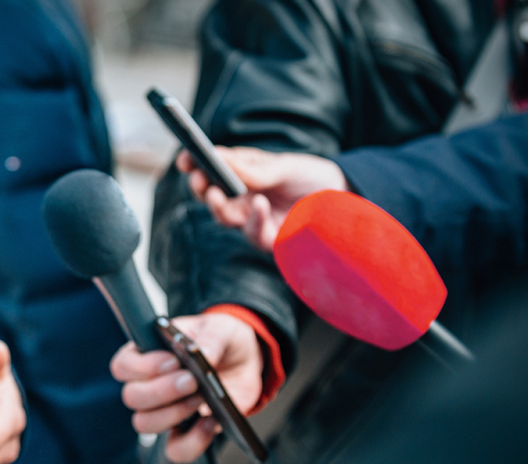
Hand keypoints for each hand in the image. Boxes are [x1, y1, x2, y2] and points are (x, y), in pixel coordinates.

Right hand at [110, 312, 263, 463]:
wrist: (245, 363)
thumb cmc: (222, 340)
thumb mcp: (221, 328)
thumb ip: (211, 337)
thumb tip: (202, 354)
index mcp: (148, 354)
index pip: (123, 365)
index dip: (142, 367)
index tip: (172, 361)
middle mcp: (150, 384)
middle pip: (132, 397)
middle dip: (161, 391)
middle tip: (191, 380)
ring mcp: (165, 411)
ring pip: (145, 424)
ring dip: (172, 414)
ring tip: (200, 399)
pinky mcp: (185, 431)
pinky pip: (175, 449)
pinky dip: (192, 442)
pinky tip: (210, 423)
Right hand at [177, 147, 347, 251]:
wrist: (343, 197)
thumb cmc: (309, 176)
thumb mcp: (283, 166)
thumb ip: (253, 169)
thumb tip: (219, 160)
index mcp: (241, 174)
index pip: (210, 169)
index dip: (194, 164)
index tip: (184, 160)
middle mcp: (242, 197)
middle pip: (210, 196)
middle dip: (199, 187)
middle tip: (198, 179)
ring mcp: (253, 219)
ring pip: (224, 217)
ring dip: (218, 206)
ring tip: (218, 193)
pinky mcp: (269, 239)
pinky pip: (252, 233)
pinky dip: (253, 219)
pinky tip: (258, 205)